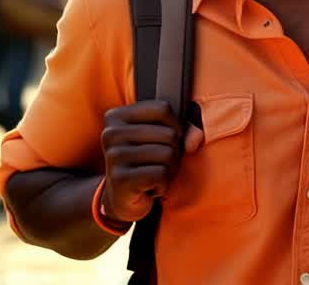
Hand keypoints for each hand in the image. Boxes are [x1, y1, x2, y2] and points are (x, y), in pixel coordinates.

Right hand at [99, 100, 203, 223]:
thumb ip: (184, 131)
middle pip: (169, 133)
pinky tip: (150, 187)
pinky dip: (163, 184)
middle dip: (174, 152)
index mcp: (117, 116)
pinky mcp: (120, 178)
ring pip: (168, 154)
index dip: (175, 125)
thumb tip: (197, 138)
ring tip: (154, 175)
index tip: (166, 140)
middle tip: (158, 163)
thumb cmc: (146, 161)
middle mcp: (111, 133)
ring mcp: (113, 156)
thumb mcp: (162, 139)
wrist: (122, 199)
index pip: (163, 108)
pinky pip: (161, 174)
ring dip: (169, 169)